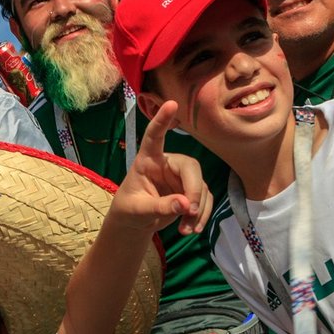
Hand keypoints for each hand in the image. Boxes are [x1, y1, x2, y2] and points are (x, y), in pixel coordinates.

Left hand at [113, 101, 209, 234]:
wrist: (135, 223)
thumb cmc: (129, 210)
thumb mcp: (137, 211)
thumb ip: (158, 206)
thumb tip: (185, 205)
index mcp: (147, 160)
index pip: (154, 137)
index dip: (161, 120)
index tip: (170, 103)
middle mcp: (167, 164)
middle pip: (190, 167)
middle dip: (194, 189)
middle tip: (189, 211)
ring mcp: (181, 177)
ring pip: (201, 187)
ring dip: (198, 210)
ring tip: (186, 230)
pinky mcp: (191, 191)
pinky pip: (204, 200)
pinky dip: (201, 215)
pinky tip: (191, 229)